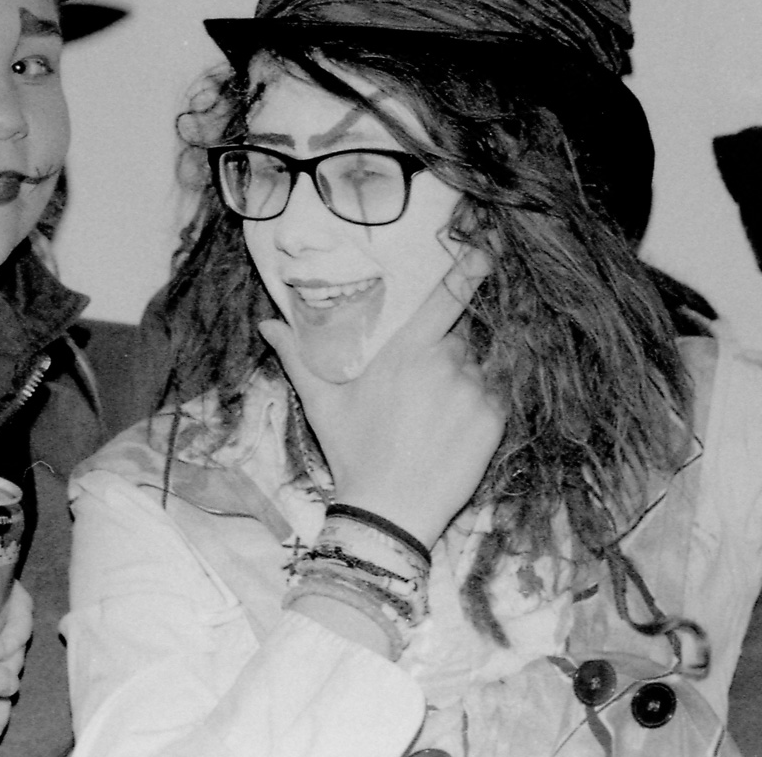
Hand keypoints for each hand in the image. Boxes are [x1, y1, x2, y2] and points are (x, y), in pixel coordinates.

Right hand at [262, 248, 501, 547]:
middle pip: (456, 339)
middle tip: (420, 388)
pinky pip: (494, 397)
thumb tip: (267, 323)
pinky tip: (453, 431)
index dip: (470, 268)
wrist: (390, 513)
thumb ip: (297, 355)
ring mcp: (474, 393)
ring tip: (434, 417)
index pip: (446, 296)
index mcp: (406, 351)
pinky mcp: (494, 421)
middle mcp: (446, 364)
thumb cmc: (353, 452)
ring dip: (462, 381)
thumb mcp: (322, 402)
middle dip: (444, 352)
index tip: (488, 248)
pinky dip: (479, 407)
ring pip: (476, 369)